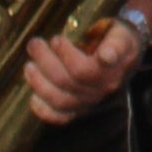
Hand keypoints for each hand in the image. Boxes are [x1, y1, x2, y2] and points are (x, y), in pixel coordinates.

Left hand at [22, 16, 140, 123]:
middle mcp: (101, 89)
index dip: (66, 56)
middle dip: (45, 61)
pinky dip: (43, 109)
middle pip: (68, 81)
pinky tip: (33, 96)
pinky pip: (60, 117)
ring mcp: (89, 102)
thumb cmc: (116, 40)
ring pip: (60, 100)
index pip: (88, 69)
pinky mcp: (79, 111)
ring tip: (29, 65)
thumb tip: (106, 56)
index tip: (56, 40)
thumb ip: (116, 42)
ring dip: (39, 83)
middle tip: (34, 43)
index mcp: (112, 69)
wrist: (123, 58)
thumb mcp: (121, 34)